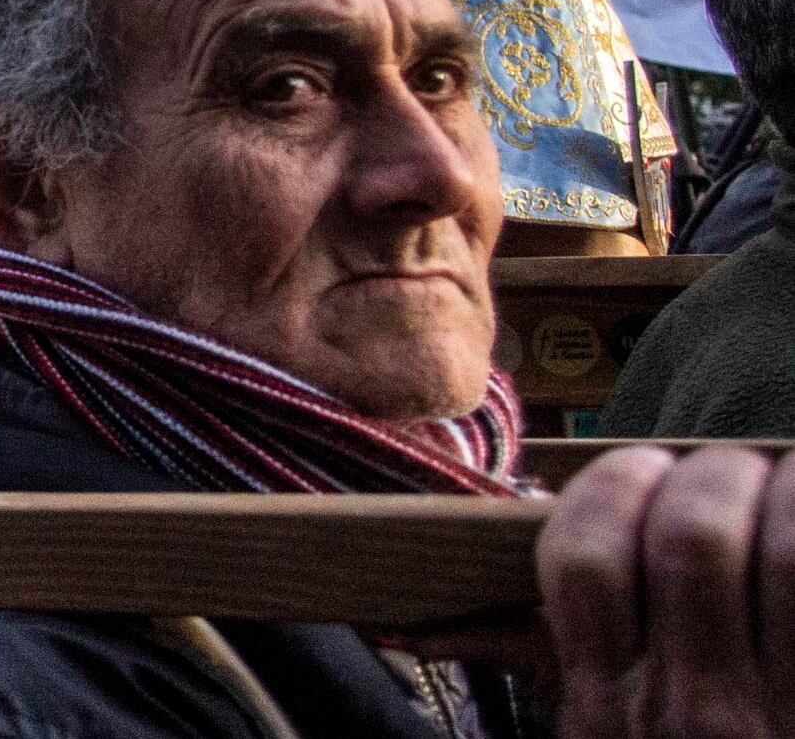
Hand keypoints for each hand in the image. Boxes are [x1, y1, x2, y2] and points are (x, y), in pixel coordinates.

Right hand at [539, 444, 794, 738]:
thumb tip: (425, 625)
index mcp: (606, 706)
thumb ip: (538, 664)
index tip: (643, 468)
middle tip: (730, 469)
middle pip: (687, 538)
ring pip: (780, 553)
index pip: (578, 558)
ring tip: (787, 478)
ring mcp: (768, 714)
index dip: (612, 489)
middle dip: (712, 477)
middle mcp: (686, 710)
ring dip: (787, 491)